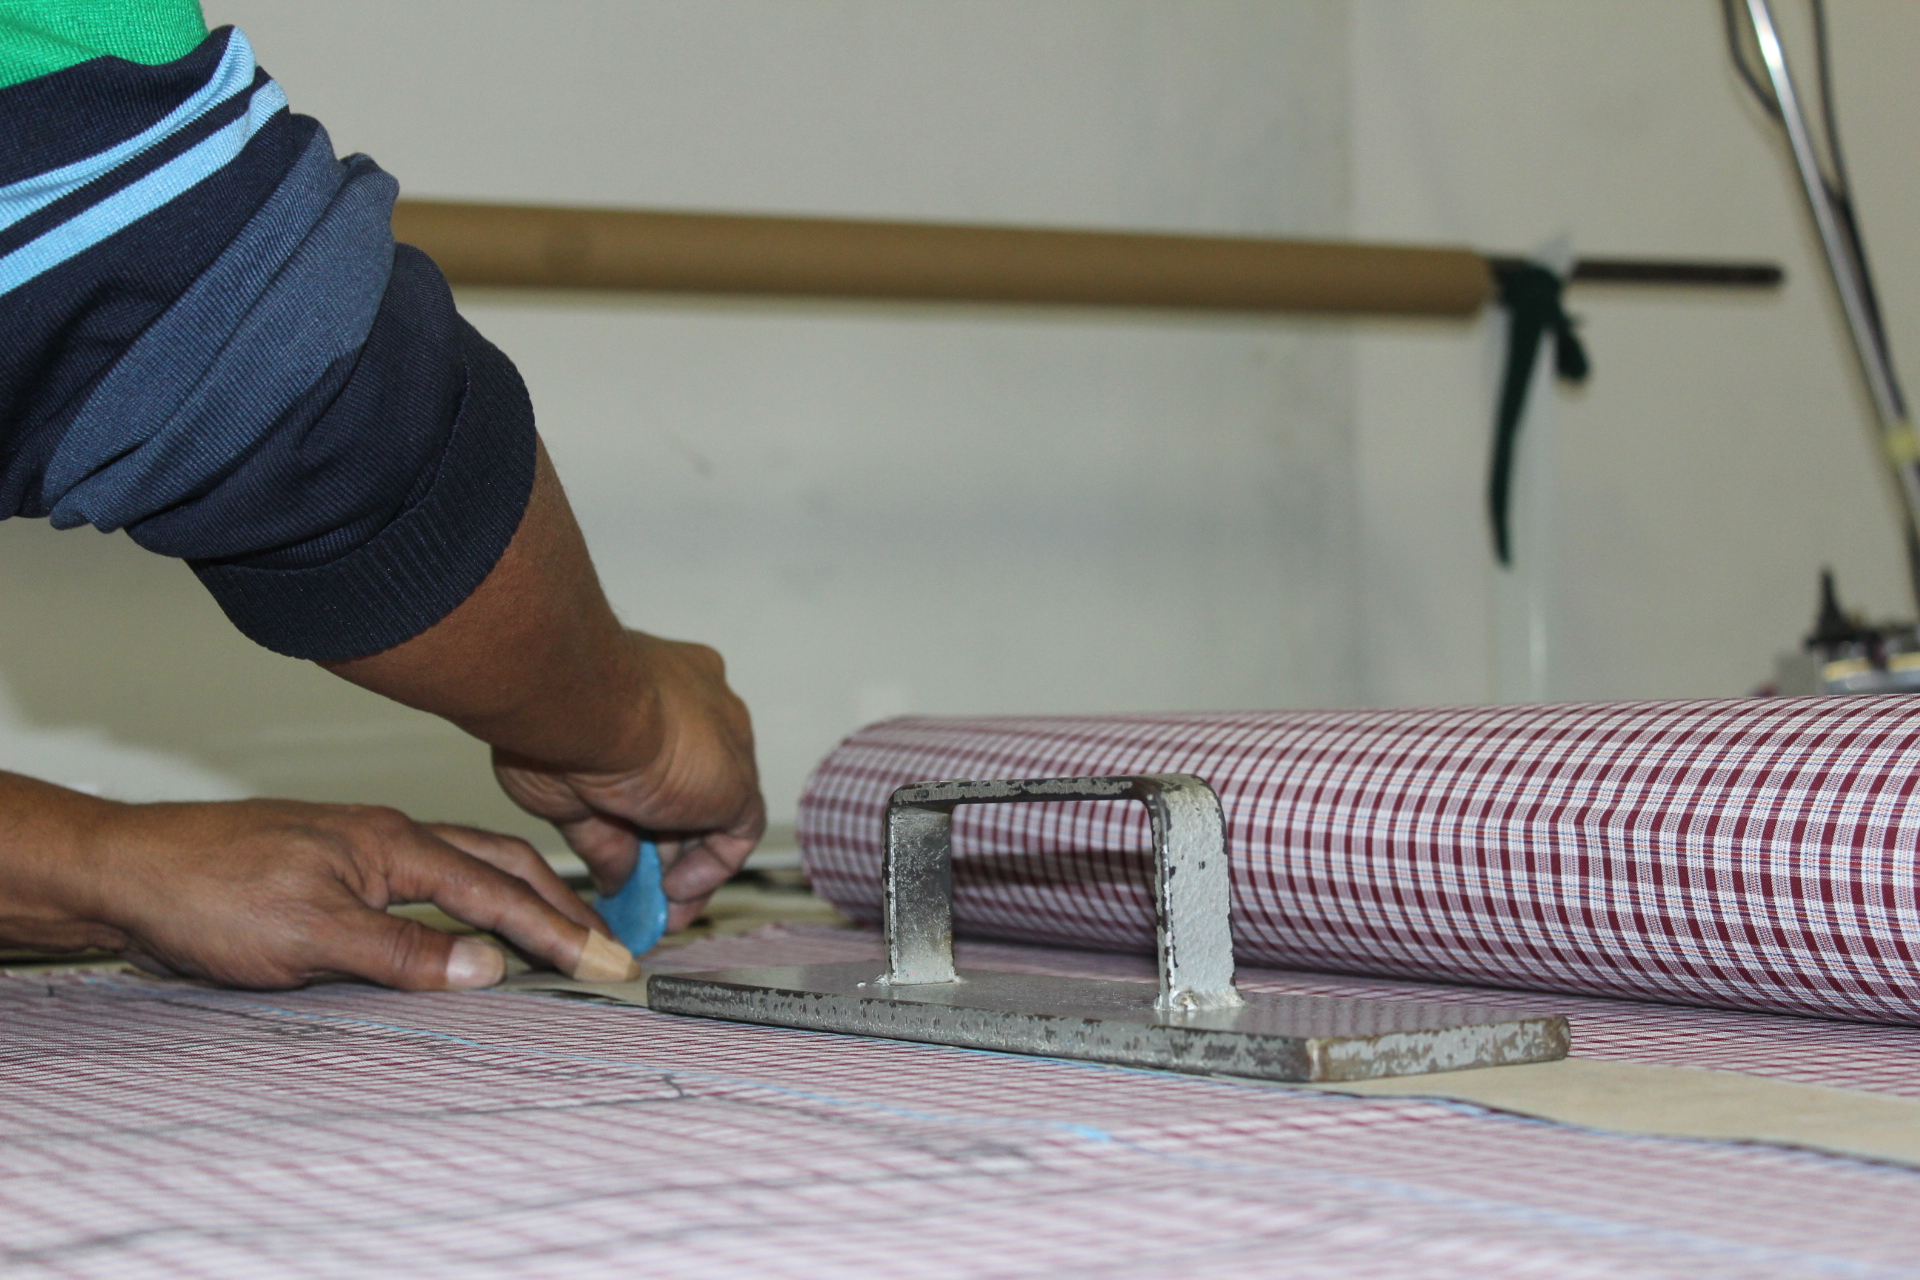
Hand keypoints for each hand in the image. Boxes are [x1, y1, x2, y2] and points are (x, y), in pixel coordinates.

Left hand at [0, 774, 638, 989]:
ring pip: (470, 861)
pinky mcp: (341, 859)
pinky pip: (434, 870)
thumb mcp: (312, 938)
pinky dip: (477, 888)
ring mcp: (366, 843)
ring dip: (524, 889)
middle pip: (502, 862)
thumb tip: (487, 966)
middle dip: (562, 901)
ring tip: (561, 921)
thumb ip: (404, 952)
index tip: (609, 960)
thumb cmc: (210, 893)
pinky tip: (471, 911)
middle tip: (608, 941)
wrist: (132, 869)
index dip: (559, 931)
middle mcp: (390, 836)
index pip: (499, 893)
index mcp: (396, 847)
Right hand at [493, 631, 765, 930]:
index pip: (665, 755)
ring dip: (686, 867)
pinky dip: (710, 869)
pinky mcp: (739, 780)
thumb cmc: (555, 724)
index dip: (644, 809)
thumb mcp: (564, 788)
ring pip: (715, 812)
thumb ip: (599, 836)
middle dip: (666, 847)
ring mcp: (727, 739)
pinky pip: (737, 835)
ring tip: (656, 911)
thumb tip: (615, 878)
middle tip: (639, 894)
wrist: (580, 705)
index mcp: (663, 684)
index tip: (625, 850)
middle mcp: (703, 704)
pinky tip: (673, 892)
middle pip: (692, 785)